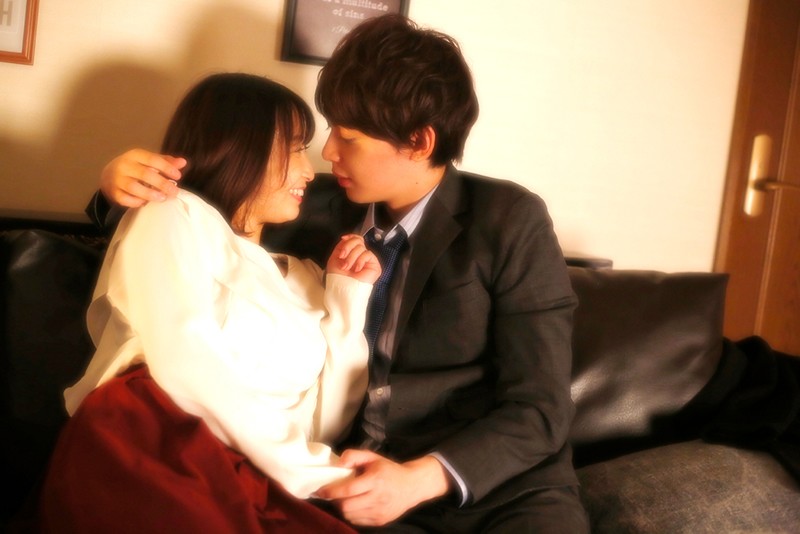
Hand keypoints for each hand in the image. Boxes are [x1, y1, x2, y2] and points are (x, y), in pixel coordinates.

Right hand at [100, 148, 186, 207]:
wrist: (108, 175)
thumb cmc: (135, 167)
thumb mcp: (148, 161)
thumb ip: (165, 161)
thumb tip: (183, 162)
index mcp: (135, 155)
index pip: (152, 159)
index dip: (166, 167)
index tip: (178, 176)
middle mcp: (124, 165)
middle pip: (145, 174)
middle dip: (162, 184)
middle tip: (174, 191)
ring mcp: (117, 179)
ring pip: (134, 187)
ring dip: (150, 194)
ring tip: (162, 198)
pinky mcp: (114, 192)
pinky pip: (126, 199)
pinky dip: (137, 202)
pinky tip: (146, 203)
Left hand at [315, 450, 449, 526]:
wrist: (412, 486)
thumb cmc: (389, 470)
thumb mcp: (372, 457)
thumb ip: (354, 456)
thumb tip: (338, 464)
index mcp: (375, 480)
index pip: (347, 490)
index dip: (331, 491)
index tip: (321, 490)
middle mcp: (378, 497)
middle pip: (346, 506)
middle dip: (336, 501)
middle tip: (335, 493)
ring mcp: (379, 512)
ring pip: (350, 515)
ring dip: (343, 507)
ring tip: (346, 498)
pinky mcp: (380, 521)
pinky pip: (357, 521)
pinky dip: (352, 514)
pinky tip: (356, 504)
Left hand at [326, 235, 381, 283]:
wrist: (342, 288)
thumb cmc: (337, 276)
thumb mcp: (335, 257)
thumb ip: (342, 246)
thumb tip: (347, 237)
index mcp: (352, 253)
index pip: (356, 238)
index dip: (350, 237)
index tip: (343, 239)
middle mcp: (361, 255)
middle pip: (358, 240)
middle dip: (347, 248)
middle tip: (342, 258)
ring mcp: (368, 260)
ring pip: (361, 248)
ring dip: (351, 257)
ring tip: (346, 267)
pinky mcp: (374, 265)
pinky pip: (367, 254)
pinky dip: (359, 261)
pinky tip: (356, 270)